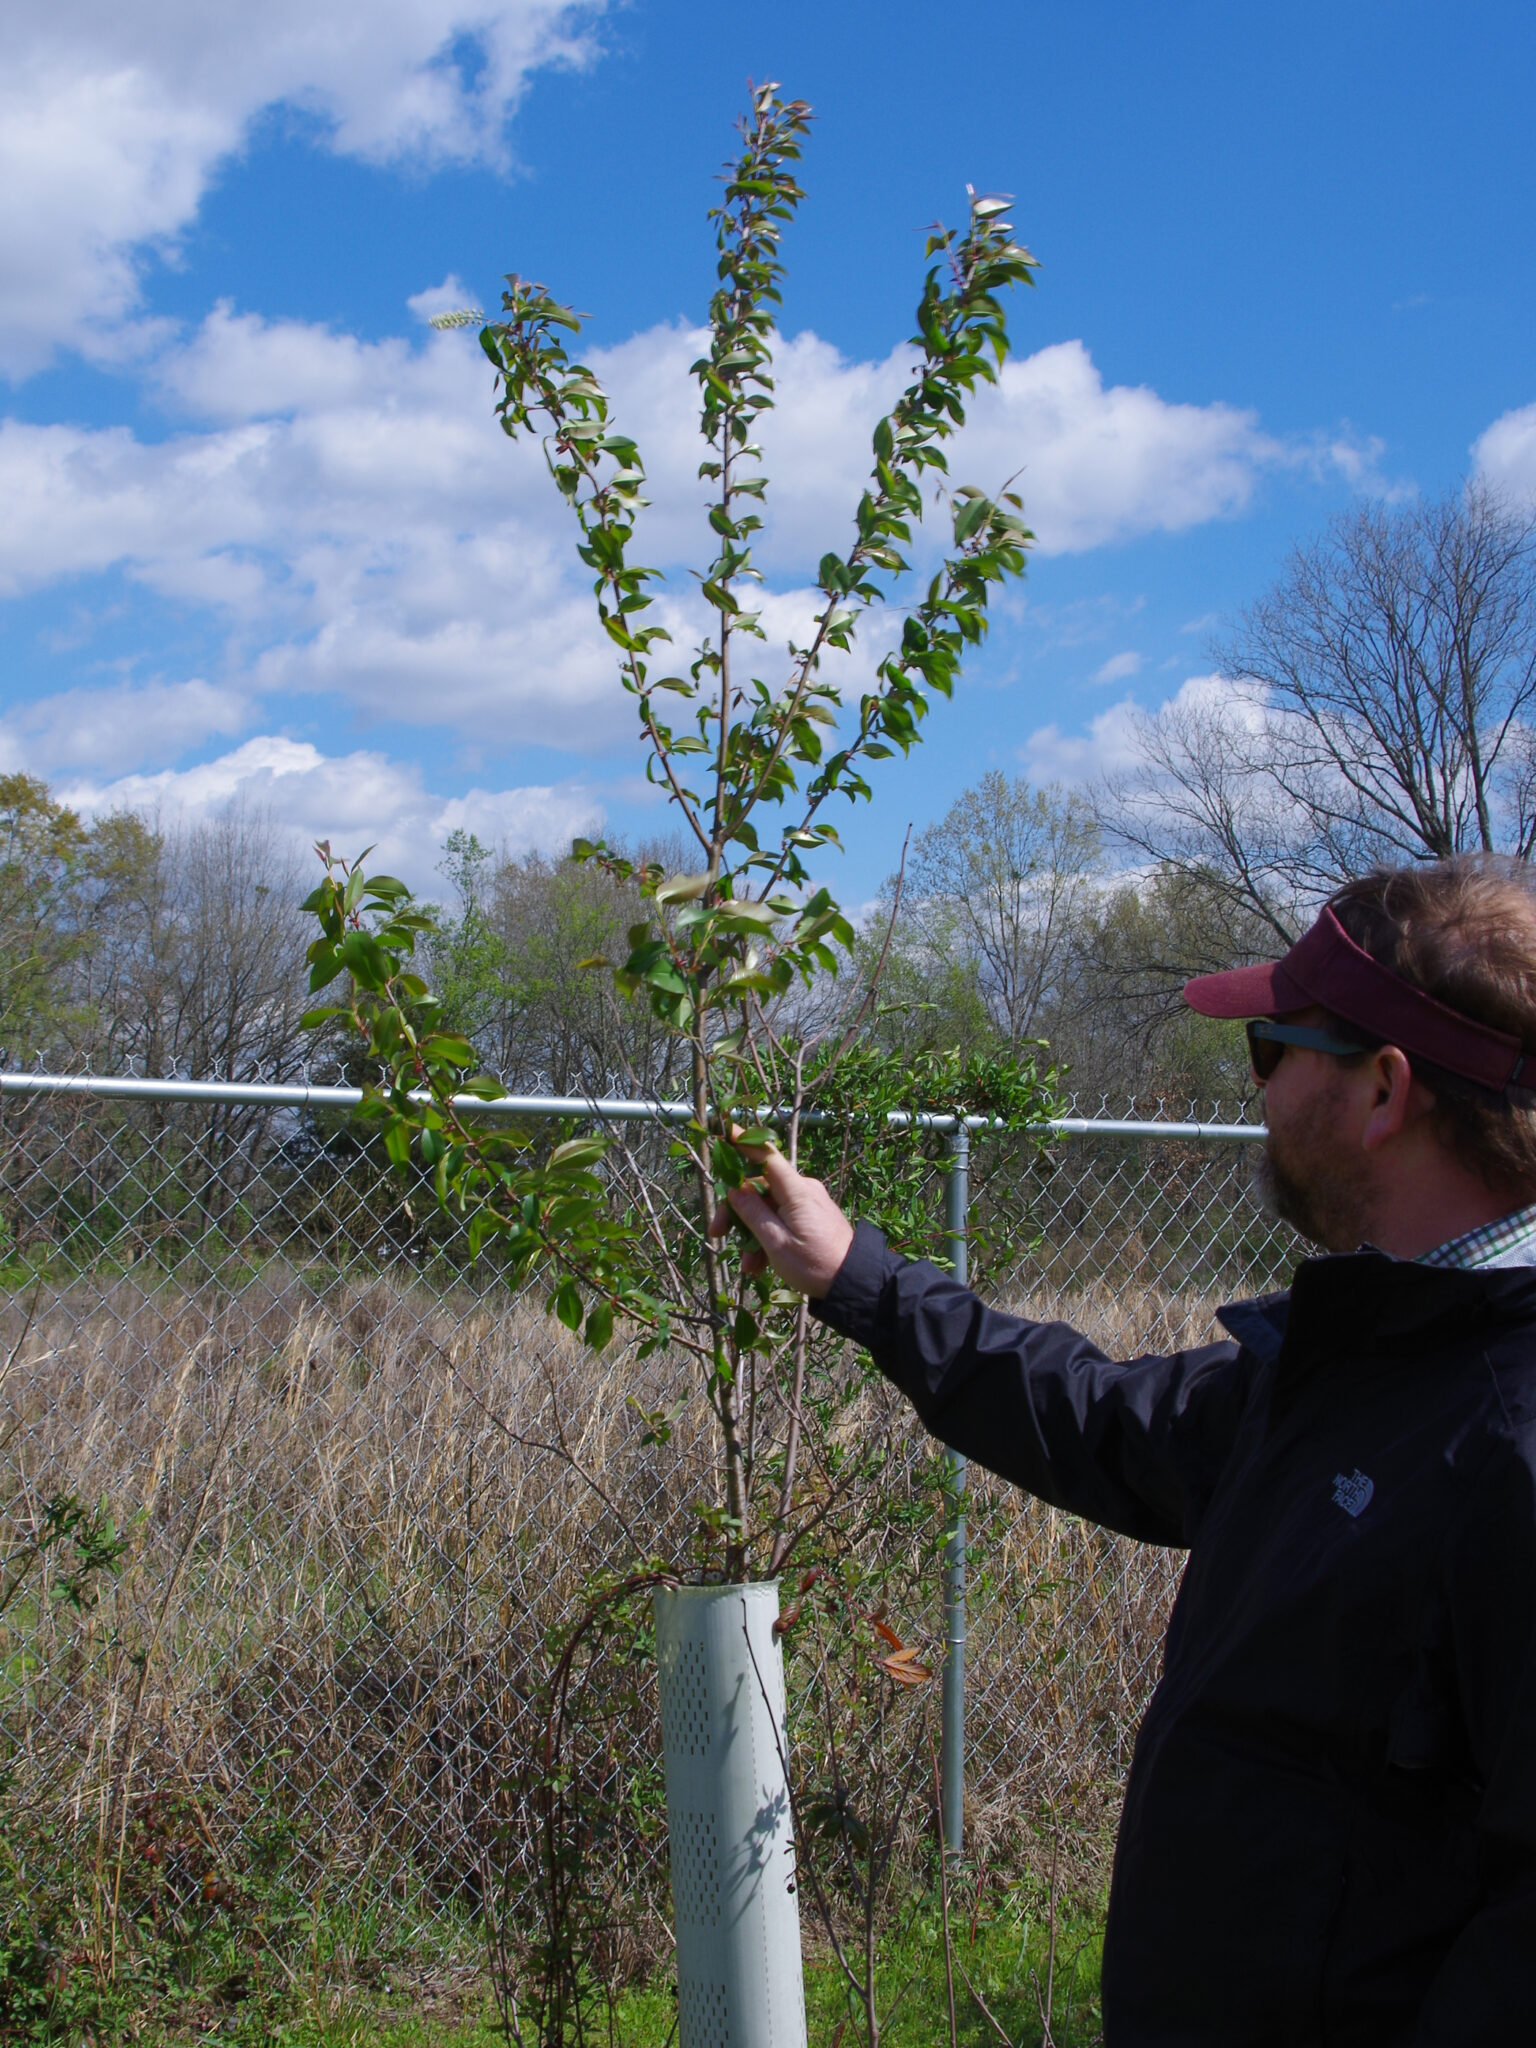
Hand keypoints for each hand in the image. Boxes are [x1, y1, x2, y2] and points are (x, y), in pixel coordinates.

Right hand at [709, 1145, 854, 1298]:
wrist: (854, 1282)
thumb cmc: (815, 1263)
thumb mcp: (776, 1242)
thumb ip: (753, 1213)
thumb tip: (735, 1188)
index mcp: (796, 1190)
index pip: (765, 1155)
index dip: (744, 1141)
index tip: (724, 1127)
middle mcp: (803, 1189)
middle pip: (759, 1187)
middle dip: (736, 1211)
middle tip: (717, 1233)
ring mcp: (808, 1202)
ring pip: (768, 1207)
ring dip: (752, 1233)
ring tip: (749, 1266)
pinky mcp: (811, 1216)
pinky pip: (781, 1218)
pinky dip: (768, 1237)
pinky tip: (761, 1264)